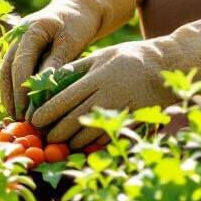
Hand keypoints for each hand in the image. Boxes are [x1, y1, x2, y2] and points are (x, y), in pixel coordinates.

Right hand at [0, 0, 135, 118]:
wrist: (79, 7)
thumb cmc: (79, 22)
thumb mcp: (72, 41)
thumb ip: (57, 62)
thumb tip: (43, 89)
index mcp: (30, 29)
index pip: (21, 64)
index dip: (22, 90)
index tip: (26, 111)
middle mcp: (18, 36)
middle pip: (7, 70)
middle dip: (11, 96)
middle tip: (18, 120)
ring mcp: (16, 42)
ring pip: (6, 72)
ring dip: (9, 95)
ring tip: (16, 118)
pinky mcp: (21, 51)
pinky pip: (12, 72)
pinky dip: (13, 89)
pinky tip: (19, 106)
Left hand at [29, 10, 200, 148]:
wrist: (167, 66)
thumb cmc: (129, 58)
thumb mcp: (100, 56)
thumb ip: (75, 69)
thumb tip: (48, 81)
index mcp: (97, 78)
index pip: (65, 99)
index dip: (46, 113)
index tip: (33, 120)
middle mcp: (107, 96)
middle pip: (74, 121)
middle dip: (56, 133)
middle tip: (44, 138)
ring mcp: (121, 111)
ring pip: (90, 135)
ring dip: (72, 143)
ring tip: (61, 143)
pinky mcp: (132, 122)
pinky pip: (108, 138)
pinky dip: (92, 144)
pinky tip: (84, 144)